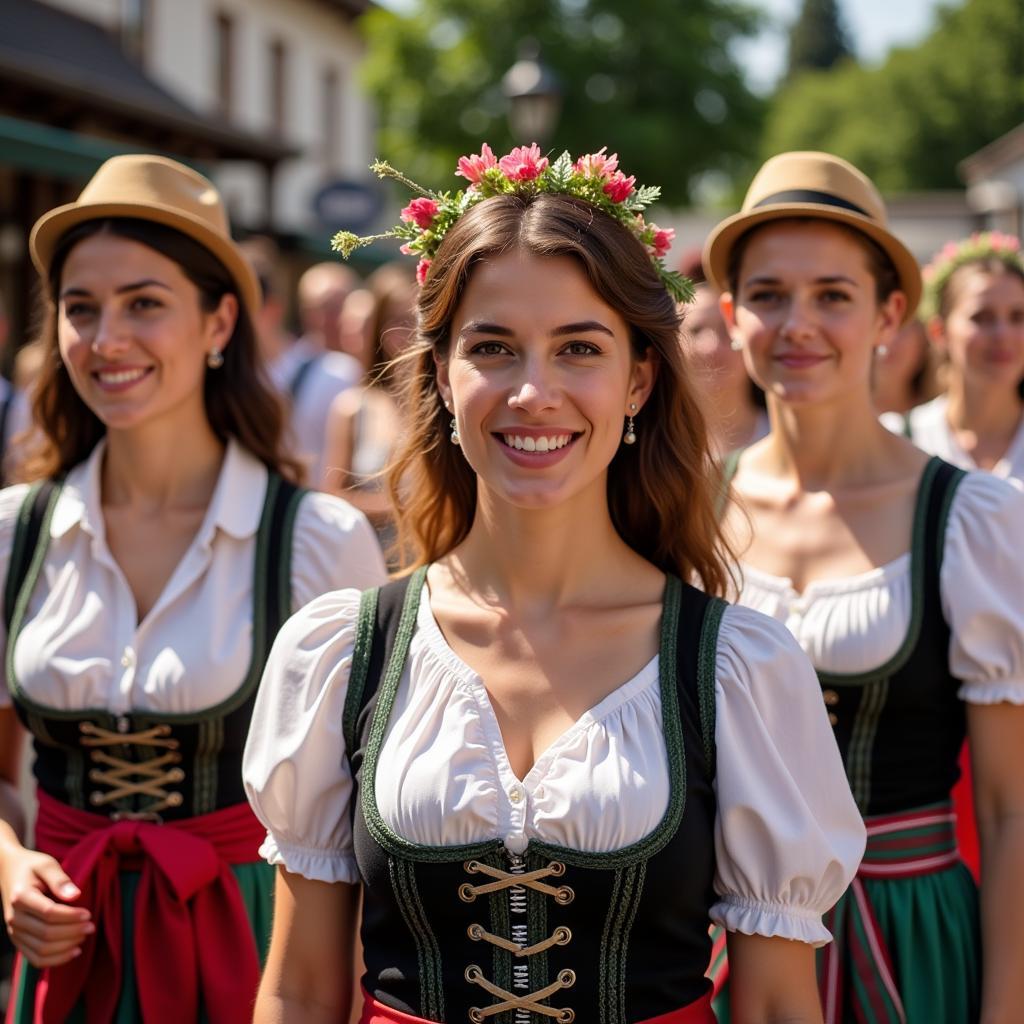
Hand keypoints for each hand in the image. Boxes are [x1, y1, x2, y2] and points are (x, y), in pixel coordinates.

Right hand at [1, 847, 92, 966]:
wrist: (8, 872)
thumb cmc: (32, 866)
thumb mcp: (47, 864)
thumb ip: (60, 879)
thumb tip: (76, 895)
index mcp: (21, 897)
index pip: (48, 913)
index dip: (71, 916)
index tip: (89, 914)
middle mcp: (14, 918)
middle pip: (46, 934)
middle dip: (72, 932)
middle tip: (92, 926)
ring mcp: (14, 932)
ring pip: (41, 949)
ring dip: (66, 947)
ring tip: (85, 936)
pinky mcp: (18, 940)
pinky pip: (35, 958)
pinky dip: (55, 959)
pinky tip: (73, 952)